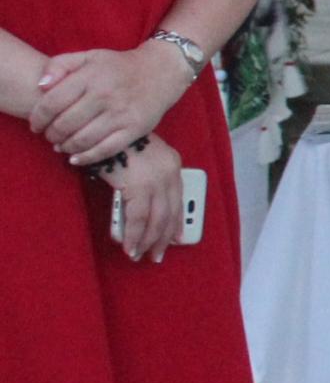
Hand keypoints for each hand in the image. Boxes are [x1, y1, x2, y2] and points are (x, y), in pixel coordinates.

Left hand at [33, 44, 191, 163]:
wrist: (161, 72)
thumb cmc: (119, 66)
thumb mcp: (89, 56)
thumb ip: (60, 65)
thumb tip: (40, 86)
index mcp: (90, 76)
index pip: (52, 102)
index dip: (38, 118)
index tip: (35, 125)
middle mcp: (105, 95)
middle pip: (65, 124)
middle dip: (51, 134)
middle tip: (49, 136)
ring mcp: (121, 114)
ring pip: (83, 139)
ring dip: (66, 146)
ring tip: (61, 145)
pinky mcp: (135, 129)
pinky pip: (106, 149)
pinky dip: (87, 157)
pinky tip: (76, 158)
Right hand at [101, 137, 186, 262]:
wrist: (99, 127)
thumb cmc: (113, 143)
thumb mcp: (138, 159)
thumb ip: (146, 179)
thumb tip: (144, 207)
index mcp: (172, 163)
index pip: (177, 199)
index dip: (175, 222)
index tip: (174, 238)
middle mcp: (169, 172)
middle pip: (169, 213)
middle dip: (161, 238)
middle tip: (155, 254)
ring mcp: (156, 179)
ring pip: (156, 220)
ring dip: (146, 241)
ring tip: (138, 254)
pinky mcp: (140, 186)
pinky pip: (138, 219)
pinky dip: (133, 235)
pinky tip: (129, 246)